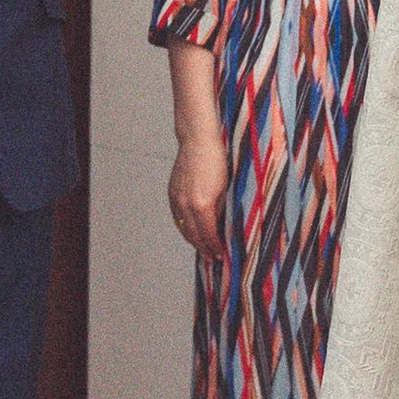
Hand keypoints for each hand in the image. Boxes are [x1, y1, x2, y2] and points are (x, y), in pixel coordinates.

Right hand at [168, 131, 227, 259]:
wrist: (198, 140)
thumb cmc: (217, 160)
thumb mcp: (226, 188)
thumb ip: (222, 210)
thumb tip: (223, 228)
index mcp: (201, 205)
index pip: (208, 235)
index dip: (215, 247)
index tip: (221, 255)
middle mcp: (186, 204)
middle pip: (194, 235)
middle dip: (204, 248)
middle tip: (212, 258)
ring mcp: (176, 199)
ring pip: (183, 228)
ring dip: (193, 240)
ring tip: (203, 248)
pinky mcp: (172, 193)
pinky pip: (177, 217)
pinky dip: (185, 227)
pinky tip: (192, 230)